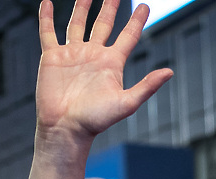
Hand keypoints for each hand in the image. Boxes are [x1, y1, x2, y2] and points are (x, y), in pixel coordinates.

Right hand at [34, 0, 172, 141]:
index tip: (145, 6)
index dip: (136, 21)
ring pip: (77, 24)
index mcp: (111, 63)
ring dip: (81, 7)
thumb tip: (169, 72)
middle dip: (110, 7)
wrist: (66, 129)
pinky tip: (47, 3)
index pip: (128, 36)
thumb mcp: (126, 103)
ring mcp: (72, 55)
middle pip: (104, 24)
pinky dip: (46, 18)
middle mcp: (93, 56)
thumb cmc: (96, 120)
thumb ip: (147, 86)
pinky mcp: (52, 57)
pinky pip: (48, 33)